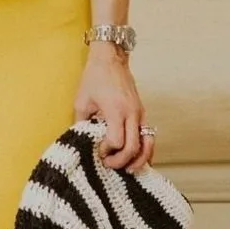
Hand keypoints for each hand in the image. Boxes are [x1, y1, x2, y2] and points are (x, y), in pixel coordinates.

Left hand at [74, 46, 153, 173]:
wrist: (111, 58)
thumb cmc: (94, 78)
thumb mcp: (81, 101)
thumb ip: (82, 124)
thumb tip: (82, 143)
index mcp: (116, 110)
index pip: (116, 141)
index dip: (107, 151)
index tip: (98, 151)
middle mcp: (132, 113)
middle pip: (134, 147)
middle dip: (121, 161)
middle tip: (109, 165)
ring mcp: (140, 113)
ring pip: (148, 143)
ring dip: (140, 159)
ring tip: (129, 169)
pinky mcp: (142, 113)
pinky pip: (148, 136)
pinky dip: (145, 149)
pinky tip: (137, 159)